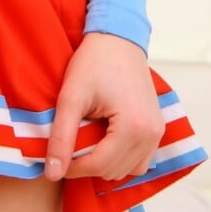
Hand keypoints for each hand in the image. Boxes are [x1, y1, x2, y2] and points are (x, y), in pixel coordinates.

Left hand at [43, 32, 164, 182]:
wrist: (118, 37)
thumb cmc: (94, 61)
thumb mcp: (72, 96)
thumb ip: (61, 136)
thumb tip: (52, 173)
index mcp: (133, 128)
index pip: (99, 166)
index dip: (73, 168)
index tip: (56, 159)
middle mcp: (151, 135)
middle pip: (114, 171)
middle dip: (88, 165)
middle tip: (70, 145)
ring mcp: (158, 132)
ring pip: (128, 170)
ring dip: (105, 163)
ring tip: (86, 139)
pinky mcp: (158, 128)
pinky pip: (140, 158)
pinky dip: (121, 157)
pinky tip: (104, 139)